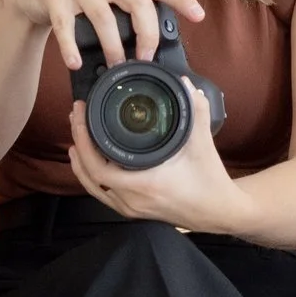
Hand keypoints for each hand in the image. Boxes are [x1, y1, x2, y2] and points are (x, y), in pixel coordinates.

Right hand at [0, 0, 207, 77]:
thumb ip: (131, 5)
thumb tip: (159, 41)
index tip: (199, 16)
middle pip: (137, 2)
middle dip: (148, 35)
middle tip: (146, 59)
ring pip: (104, 18)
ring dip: (113, 47)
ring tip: (117, 68)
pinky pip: (65, 26)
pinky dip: (71, 48)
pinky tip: (75, 63)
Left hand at [67, 71, 242, 233]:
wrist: (219, 211)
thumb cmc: (210, 182)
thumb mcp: (203, 144)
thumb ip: (196, 111)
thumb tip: (185, 84)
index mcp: (144, 184)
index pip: (97, 166)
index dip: (83, 140)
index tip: (80, 114)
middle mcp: (132, 200)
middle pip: (88, 176)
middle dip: (78, 144)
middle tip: (76, 118)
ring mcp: (131, 208)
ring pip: (93, 187)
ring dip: (81, 163)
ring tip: (77, 138)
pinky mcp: (134, 211)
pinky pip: (103, 194)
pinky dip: (92, 177)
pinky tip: (91, 161)